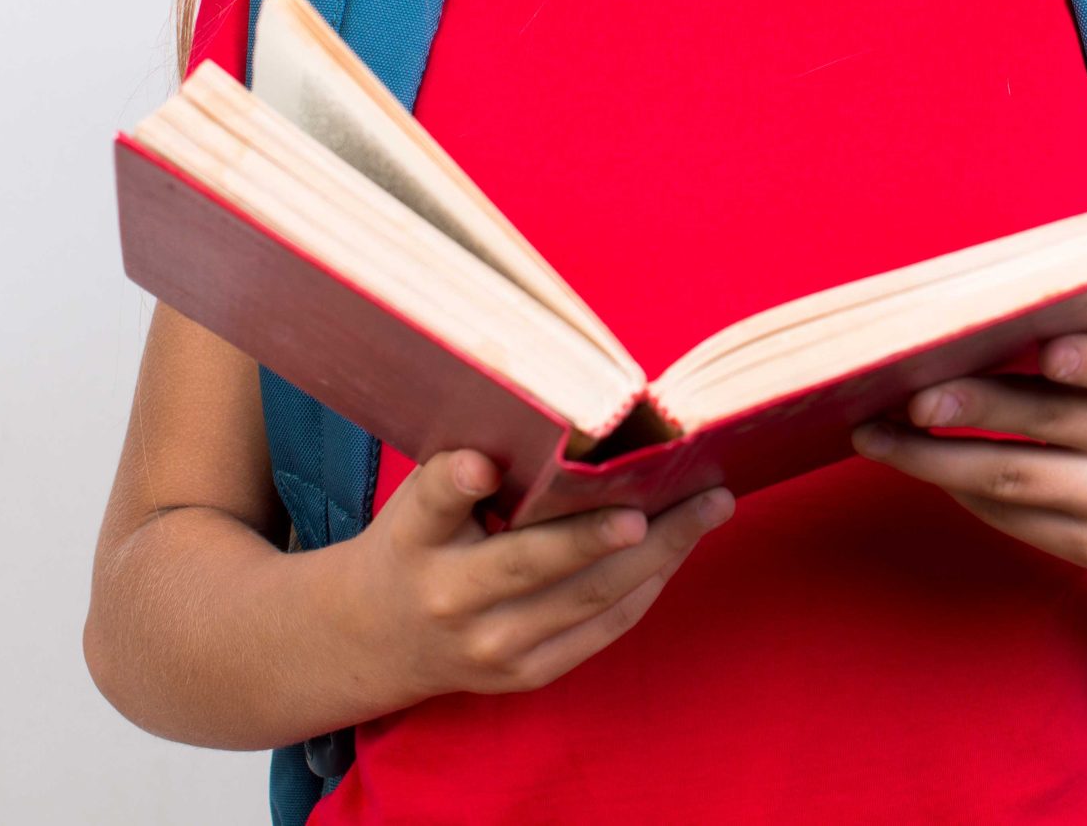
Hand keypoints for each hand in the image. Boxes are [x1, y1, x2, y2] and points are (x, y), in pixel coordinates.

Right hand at [342, 449, 731, 702]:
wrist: (377, 639)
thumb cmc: (416, 542)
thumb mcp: (417, 499)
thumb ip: (465, 465)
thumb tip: (552, 411)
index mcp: (413, 539)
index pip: (432, 505)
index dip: (456, 482)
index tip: (479, 464)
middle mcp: (449, 598)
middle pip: (532, 561)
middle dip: (604, 530)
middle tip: (673, 495)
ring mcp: (491, 645)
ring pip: (588, 598)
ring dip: (660, 552)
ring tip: (710, 508)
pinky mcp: (526, 674)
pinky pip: (602, 628)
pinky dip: (647, 585)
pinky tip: (681, 547)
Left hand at [849, 320, 1086, 574]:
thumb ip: (1072, 337)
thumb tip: (962, 322)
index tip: (1053, 353)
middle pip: (1040, 422)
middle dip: (967, 409)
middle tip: (906, 396)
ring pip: (1008, 478)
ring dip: (931, 458)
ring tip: (876, 435)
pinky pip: (1009, 517)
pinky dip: (958, 490)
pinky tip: (920, 464)